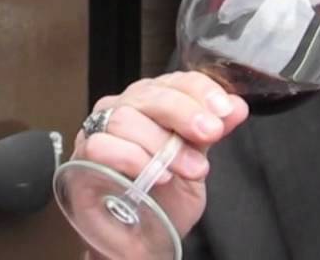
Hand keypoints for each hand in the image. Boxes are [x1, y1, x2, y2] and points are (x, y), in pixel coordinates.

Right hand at [71, 72, 247, 240]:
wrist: (138, 239)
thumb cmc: (163, 197)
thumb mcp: (197, 161)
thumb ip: (212, 132)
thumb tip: (237, 107)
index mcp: (154, 101)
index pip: (176, 80)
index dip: (201, 91)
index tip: (224, 110)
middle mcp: (125, 107)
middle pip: (152, 94)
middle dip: (185, 113)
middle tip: (209, 132)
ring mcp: (99, 129)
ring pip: (125, 118)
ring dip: (163, 144)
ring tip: (190, 168)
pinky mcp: (83, 155)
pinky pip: (102, 146)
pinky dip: (133, 159)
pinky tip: (156, 176)